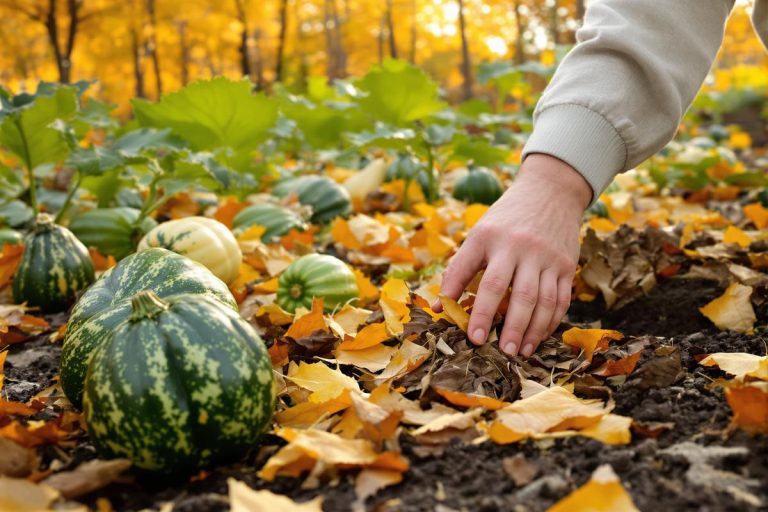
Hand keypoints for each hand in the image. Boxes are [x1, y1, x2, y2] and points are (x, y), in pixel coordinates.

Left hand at [433, 154, 591, 356]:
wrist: (549, 192)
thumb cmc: (504, 220)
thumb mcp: (477, 236)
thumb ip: (458, 270)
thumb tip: (440, 308)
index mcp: (492, 239)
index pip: (487, 282)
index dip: (479, 312)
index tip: (472, 337)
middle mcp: (522, 248)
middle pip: (519, 295)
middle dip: (510, 327)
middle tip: (500, 352)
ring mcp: (548, 257)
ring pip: (543, 301)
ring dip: (532, 331)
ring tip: (520, 352)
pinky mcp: (566, 264)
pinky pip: (561, 299)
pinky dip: (551, 321)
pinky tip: (539, 337)